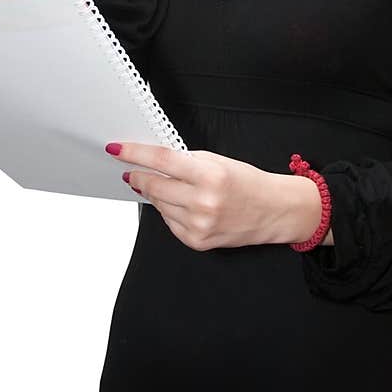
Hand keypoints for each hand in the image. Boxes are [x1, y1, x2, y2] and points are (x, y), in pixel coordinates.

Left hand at [106, 142, 285, 250]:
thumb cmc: (247, 183)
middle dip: (139, 177)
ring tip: (171, 188)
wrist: (273, 210)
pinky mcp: (197, 241)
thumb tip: (152, 161)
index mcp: (210, 176)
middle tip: (133, 172)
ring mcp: (199, 224)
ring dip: (157, 194)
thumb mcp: (218, 162)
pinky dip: (170, 212)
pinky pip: (169, 223)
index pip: (161, 160)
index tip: (117, 149)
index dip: (135, 153)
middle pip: (154, 185)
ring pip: (159, 205)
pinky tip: (184, 206)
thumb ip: (186, 161)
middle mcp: (203, 202)